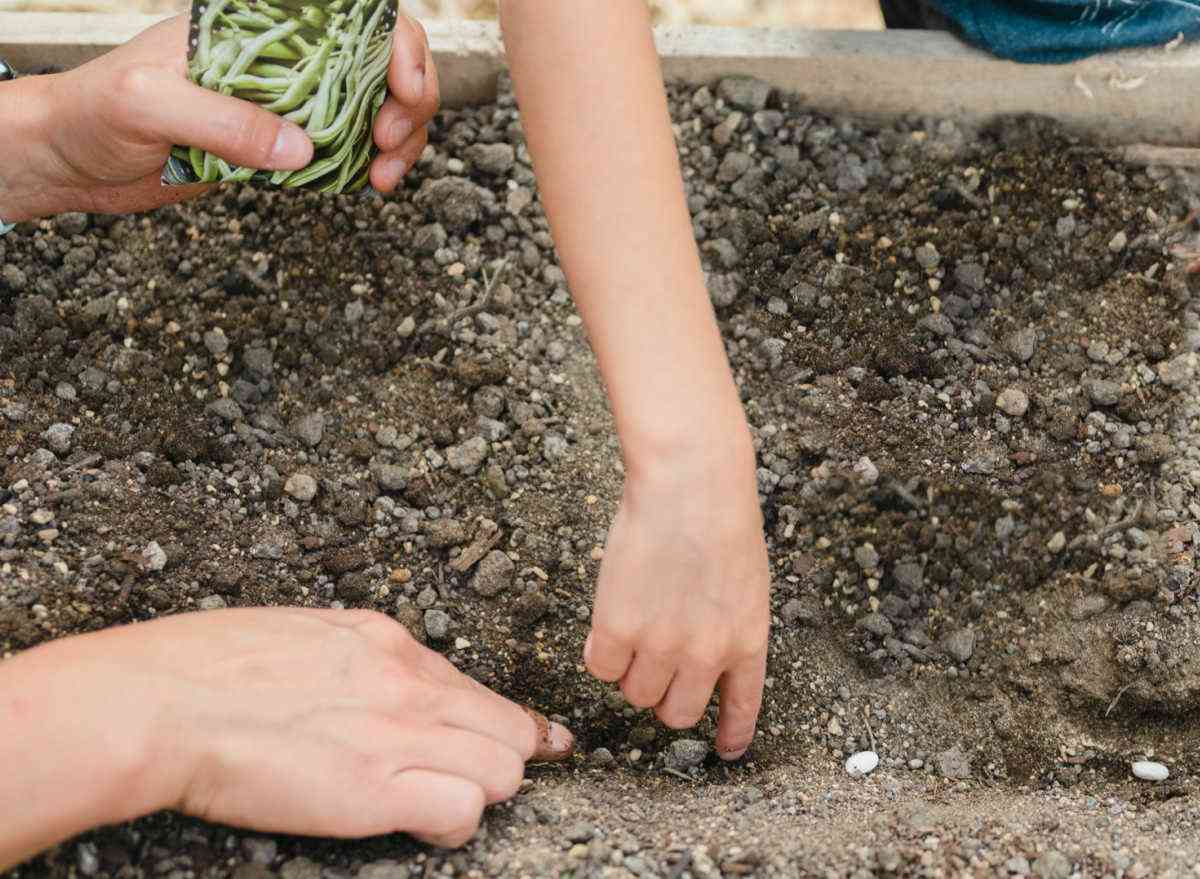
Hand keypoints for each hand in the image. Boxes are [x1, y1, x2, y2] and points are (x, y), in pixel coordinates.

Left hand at [0, 14, 435, 220]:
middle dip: (410, 101)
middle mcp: (283, 55)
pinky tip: (368, 184)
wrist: (72, 160)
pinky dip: (373, 165)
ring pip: (377, 106)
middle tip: (389, 146)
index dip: (398, 46)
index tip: (404, 91)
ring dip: (400, 140)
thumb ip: (224, 122)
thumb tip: (302, 149)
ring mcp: (289, 100)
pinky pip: (349, 148)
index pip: (353, 15)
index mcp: (257, 23)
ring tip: (383, 178)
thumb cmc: (96, 112)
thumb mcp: (150, 106)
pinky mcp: (283, 144)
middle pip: (383, 60)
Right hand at [0, 609, 571, 868]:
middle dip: (501, 760)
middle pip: (507, 729)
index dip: (507, 723)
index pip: (477, 687)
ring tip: (432, 803)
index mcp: (386, 641)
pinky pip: (463, 808)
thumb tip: (379, 674)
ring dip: (478, 792)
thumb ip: (356, 656)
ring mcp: (400, 732)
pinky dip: (451, 822)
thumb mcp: (300, 634)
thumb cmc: (206, 668)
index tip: (535, 740)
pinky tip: (417, 822)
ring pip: (501, 770)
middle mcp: (408, 681)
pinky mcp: (378, 787)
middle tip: (474, 782)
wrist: (162, 701)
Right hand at [584, 440, 770, 759]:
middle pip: (676, 713)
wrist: (689, 484)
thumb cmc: (718, 516)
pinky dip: (599, 652)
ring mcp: (662, 647)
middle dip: (664, 695)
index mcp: (748, 641)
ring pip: (635, 694)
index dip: (732, 734)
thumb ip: (726, 624)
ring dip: (630, 670)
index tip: (727, 749)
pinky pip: (600, 668)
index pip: (743, 708)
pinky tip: (608, 620)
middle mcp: (707, 655)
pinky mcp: (618, 630)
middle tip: (654, 662)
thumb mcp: (745, 581)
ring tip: (631, 625)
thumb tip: (695, 657)